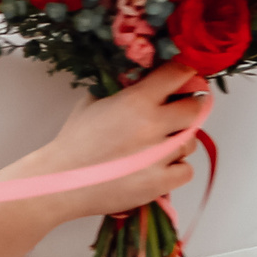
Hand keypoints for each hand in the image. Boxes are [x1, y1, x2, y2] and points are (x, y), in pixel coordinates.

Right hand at [12, 61, 205, 222]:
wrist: (61, 180)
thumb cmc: (75, 142)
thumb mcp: (94, 101)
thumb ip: (122, 88)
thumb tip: (143, 79)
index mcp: (138, 100)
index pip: (180, 73)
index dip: (185, 74)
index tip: (184, 79)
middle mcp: (153, 125)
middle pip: (196, 108)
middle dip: (189, 108)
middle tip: (178, 113)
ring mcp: (159, 156)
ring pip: (192, 142)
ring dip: (179, 142)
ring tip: (158, 147)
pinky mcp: (160, 183)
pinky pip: (186, 171)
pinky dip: (175, 169)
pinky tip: (157, 167)